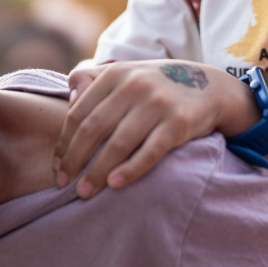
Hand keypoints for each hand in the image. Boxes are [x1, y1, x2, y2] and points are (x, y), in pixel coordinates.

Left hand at [53, 61, 257, 198]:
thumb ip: (94, 81)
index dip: (64, 142)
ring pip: (118, 143)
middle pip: (93, 129)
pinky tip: (115, 185)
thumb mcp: (126, 74)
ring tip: (85, 192)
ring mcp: (157, 103)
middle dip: (75, 160)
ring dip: (97, 172)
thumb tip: (69, 100)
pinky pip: (149, 152)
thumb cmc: (156, 86)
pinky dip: (130, 170)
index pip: (79, 113)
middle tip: (64, 183)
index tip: (58, 165)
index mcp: (115, 74)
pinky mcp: (178, 122)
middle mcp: (134, 85)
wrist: (209, 87)